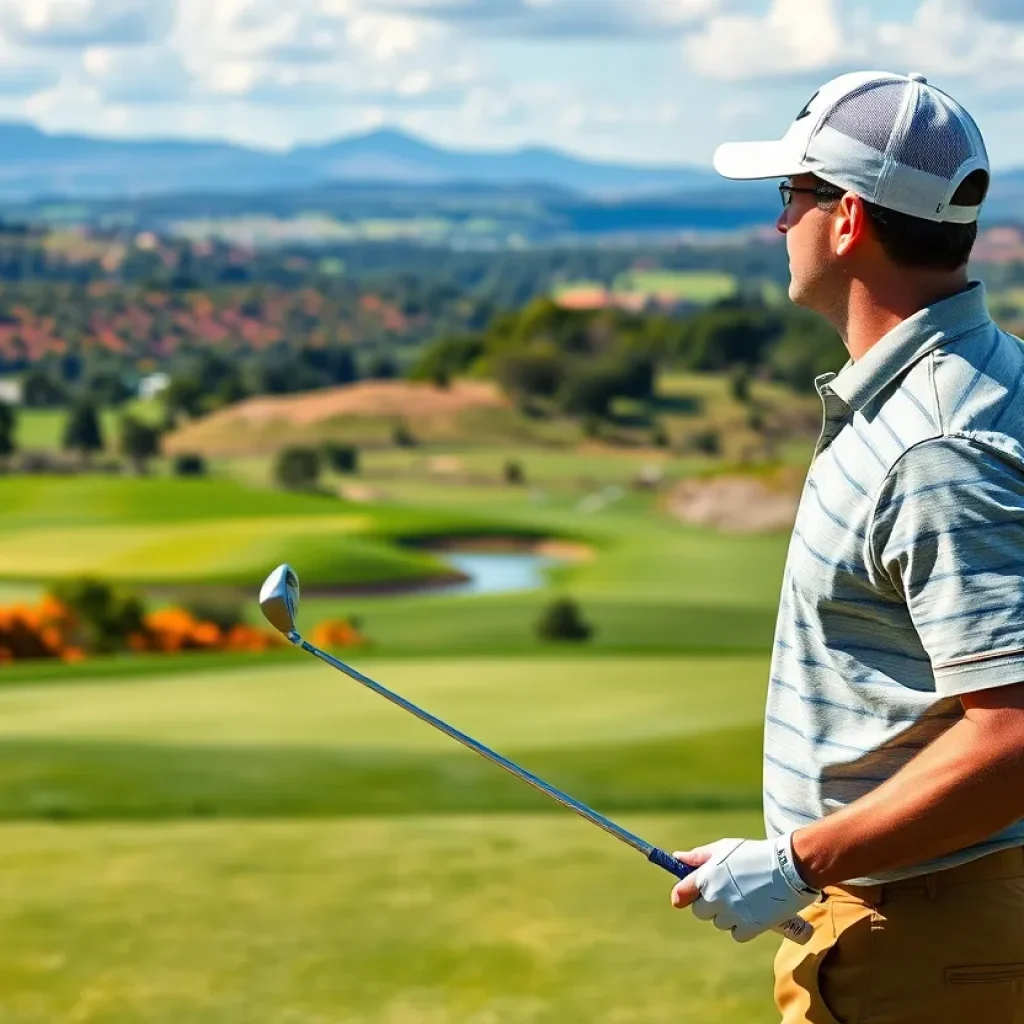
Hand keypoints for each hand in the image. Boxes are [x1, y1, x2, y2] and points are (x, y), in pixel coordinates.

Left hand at [670, 833, 819, 942]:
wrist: (790, 867)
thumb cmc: (755, 853)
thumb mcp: (724, 848)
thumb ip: (699, 856)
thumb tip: (677, 858)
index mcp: (706, 876)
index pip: (681, 893)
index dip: (683, 894)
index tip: (686, 896)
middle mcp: (715, 897)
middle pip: (700, 911)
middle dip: (709, 903)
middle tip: (726, 891)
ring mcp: (731, 914)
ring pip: (719, 922)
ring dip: (727, 914)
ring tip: (744, 897)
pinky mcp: (749, 927)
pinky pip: (736, 934)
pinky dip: (742, 926)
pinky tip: (753, 911)